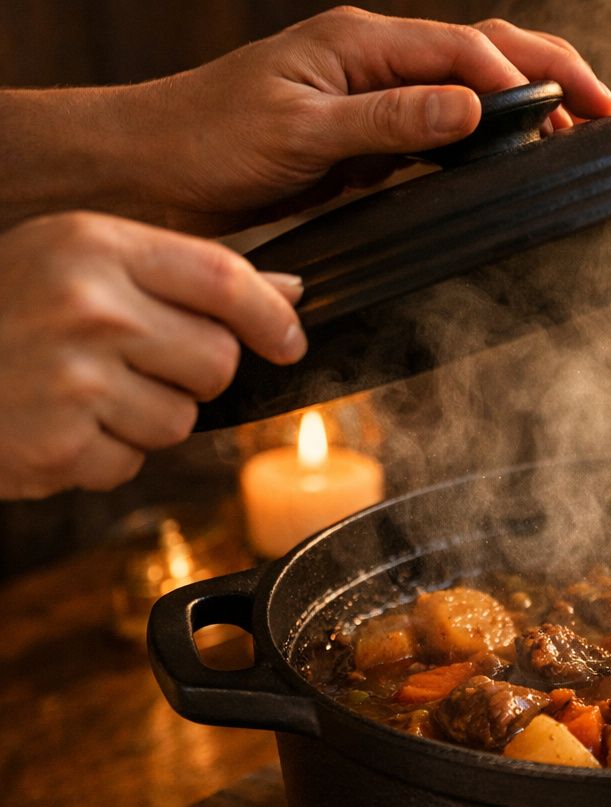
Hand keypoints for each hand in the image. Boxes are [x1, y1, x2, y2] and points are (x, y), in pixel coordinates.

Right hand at [0, 212, 303, 498]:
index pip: (224, 278)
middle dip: (192, 374)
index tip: (288, 340)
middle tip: (130, 366)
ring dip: (145, 421)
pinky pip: (129, 463)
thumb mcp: (77, 263)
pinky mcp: (58, 444)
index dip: (271, 316)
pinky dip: (102, 457)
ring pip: (182, 420)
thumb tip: (286, 295)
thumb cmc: (0, 313)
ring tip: (81, 395)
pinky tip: (58, 427)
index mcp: (93, 246)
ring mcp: (73, 379)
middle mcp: (88, 308)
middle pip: (218, 359)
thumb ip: (181, 276)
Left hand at [134, 7, 610, 232]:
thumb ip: (390, 121)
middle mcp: (374, 61)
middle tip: (605, 112)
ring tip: (575, 136)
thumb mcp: (301, 133)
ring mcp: (374, 97)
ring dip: (527, 106)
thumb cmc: (207, 141)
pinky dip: (488, 140)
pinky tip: (512, 162)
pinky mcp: (369, 136)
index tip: (578, 112)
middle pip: (483, 52)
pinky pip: (444, 129)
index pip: (467, 49)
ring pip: (470, 88)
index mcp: (360, 44)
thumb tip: (473, 107)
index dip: (529, 79)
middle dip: (549, 75)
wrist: (149, 171)